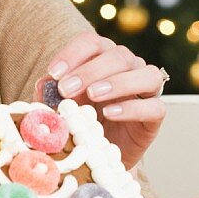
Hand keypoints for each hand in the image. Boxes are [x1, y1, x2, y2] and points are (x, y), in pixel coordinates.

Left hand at [37, 31, 166, 169]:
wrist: (96, 154)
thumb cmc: (77, 121)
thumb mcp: (58, 108)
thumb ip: (50, 96)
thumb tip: (43, 83)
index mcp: (102, 58)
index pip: (92, 42)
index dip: (72, 53)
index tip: (54, 73)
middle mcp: (128, 68)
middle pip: (119, 55)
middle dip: (90, 70)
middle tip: (67, 89)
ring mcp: (146, 90)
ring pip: (147, 74)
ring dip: (118, 82)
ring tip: (93, 95)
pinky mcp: (155, 116)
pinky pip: (155, 106)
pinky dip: (133, 108)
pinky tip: (110, 113)